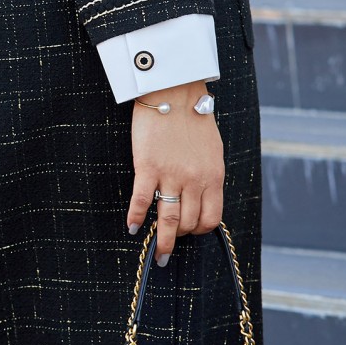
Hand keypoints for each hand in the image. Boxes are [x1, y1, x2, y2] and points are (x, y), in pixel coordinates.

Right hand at [127, 81, 224, 262]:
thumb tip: (202, 196)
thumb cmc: (193, 117)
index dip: (200, 229)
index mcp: (213, 176)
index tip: (191, 231)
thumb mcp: (212, 150)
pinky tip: (132, 226)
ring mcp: (171, 175)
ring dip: (162, 241)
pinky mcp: (147, 167)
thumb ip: (208, 175)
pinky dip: (135, 217)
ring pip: (168, 220)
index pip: (211, 217)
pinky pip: (141, 201)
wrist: (174, 91)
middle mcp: (194, 180)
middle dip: (179, 237)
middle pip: (188, 223)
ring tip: (156, 252)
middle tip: (169, 242)